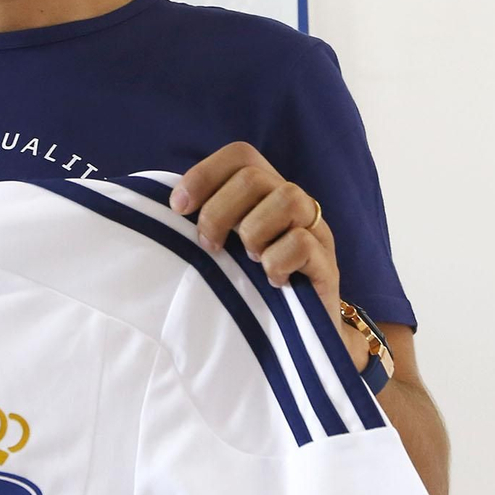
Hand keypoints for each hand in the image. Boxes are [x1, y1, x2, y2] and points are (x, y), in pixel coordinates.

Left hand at [169, 142, 340, 315]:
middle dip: (219, 211)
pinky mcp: (327, 263)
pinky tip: (270, 279)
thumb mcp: (222, 248)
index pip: (240, 156)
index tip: (177, 208)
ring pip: (287, 198)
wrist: (294, 338)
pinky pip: (301, 242)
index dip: (204, 174)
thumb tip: (168, 209)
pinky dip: (276, 261)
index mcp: (265, 192)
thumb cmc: (249, 286)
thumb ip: (203, 223)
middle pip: (255, 177)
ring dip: (253, 231)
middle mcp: (293, 203)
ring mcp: (315, 230)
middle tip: (209, 245)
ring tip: (247, 260)